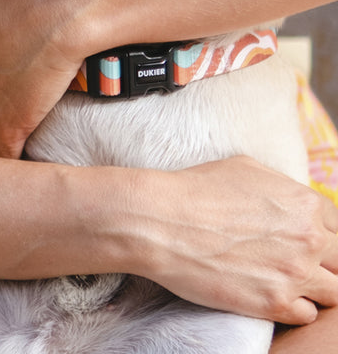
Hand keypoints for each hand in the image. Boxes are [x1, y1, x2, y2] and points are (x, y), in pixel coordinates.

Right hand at [138, 157, 337, 324]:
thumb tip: (292, 199)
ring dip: (315, 287)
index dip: (320, 233)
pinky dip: (295, 307)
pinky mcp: (275, 303)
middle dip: (323, 261)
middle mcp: (308, 239)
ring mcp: (295, 273)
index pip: (337, 226)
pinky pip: (307, 314)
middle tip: (295, 262)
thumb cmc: (196, 190)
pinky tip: (272, 295)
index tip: (303, 240)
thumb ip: (281, 187)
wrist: (162, 222)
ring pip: (335, 292)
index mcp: (304, 203)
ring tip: (287, 282)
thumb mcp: (245, 168)